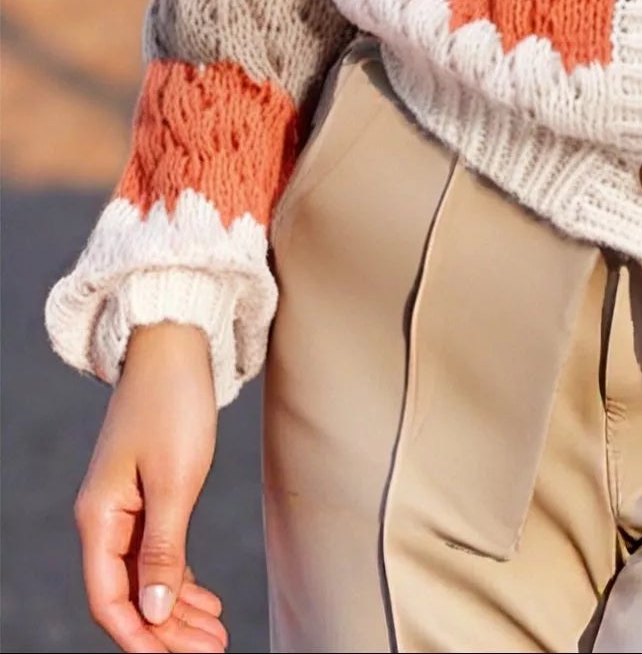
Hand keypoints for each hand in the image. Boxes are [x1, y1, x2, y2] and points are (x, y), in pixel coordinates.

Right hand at [75, 322, 226, 652]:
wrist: (176, 343)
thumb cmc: (173, 403)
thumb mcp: (174, 481)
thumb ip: (162, 551)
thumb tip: (153, 614)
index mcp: (99, 518)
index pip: (109, 599)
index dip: (140, 638)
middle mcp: (104, 518)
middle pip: (129, 594)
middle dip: (167, 630)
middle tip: (213, 649)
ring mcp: (124, 506)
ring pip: (145, 576)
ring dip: (178, 608)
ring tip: (217, 632)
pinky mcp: (147, 492)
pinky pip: (157, 552)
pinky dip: (180, 578)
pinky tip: (205, 598)